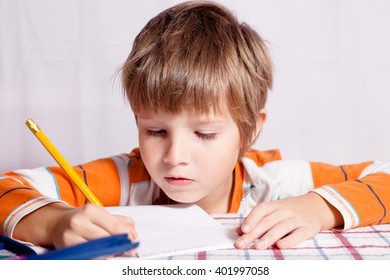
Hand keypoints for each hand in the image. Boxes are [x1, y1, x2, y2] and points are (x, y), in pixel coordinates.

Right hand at [14, 203, 136, 249]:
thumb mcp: (102, 215)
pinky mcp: (65, 249)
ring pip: (96, 250)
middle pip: (106, 240)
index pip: (114, 227)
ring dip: (109, 253)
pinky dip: (97, 257)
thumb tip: (133, 234)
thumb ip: (120, 222)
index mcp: (91, 210)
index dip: (127, 236)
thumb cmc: (84, 219)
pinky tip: (103, 255)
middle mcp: (78, 222)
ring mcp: (69, 236)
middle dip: (120, 246)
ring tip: (116, 252)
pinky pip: (87, 257)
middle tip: (128, 249)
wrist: (58, 224)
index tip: (133, 240)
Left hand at [234, 192, 342, 249]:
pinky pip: (299, 234)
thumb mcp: (274, 211)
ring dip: (268, 237)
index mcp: (275, 205)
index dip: (251, 218)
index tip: (242, 230)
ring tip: (257, 247)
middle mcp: (286, 210)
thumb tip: (238, 231)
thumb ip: (257, 220)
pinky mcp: (308, 228)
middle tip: (241, 244)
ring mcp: (297, 219)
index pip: (262, 209)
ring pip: (282, 227)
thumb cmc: (289, 211)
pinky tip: (280, 246)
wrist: (317, 206)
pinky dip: (290, 240)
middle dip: (253, 234)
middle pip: (268, 221)